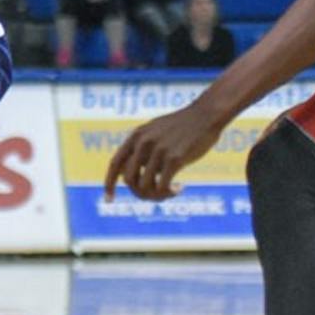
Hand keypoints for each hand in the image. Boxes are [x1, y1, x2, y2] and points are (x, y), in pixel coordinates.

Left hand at [104, 101, 227, 200]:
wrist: (206, 114)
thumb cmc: (183, 126)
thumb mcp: (155, 131)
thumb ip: (141, 149)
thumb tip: (129, 176)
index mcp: (136, 136)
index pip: (115, 164)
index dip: (109, 184)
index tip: (108, 200)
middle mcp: (143, 143)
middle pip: (129, 181)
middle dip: (140, 194)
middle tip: (157, 195)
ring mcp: (158, 150)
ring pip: (144, 187)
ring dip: (156, 196)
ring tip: (170, 192)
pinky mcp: (174, 159)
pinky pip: (162, 187)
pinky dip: (169, 194)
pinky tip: (180, 188)